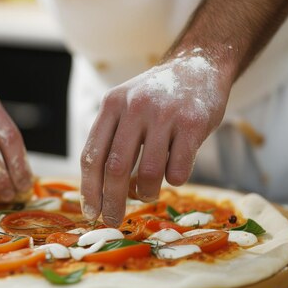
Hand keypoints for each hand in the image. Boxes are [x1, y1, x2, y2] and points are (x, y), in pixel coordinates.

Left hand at [80, 49, 232, 225]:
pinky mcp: (194, 124)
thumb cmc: (156, 97)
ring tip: (148, 193)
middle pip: (116, 168)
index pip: (92, 155)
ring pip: (150, 174)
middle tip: (112, 221)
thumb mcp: (125, 105)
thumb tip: (99, 192)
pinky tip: (174, 170)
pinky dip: (174, 180)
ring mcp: (166, 114)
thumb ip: (111, 139)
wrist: (198, 66)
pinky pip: (178, 170)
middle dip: (112, 202)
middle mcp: (136, 107)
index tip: (90, 212)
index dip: (89, 189)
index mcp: (112, 104)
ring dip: (147, 193)